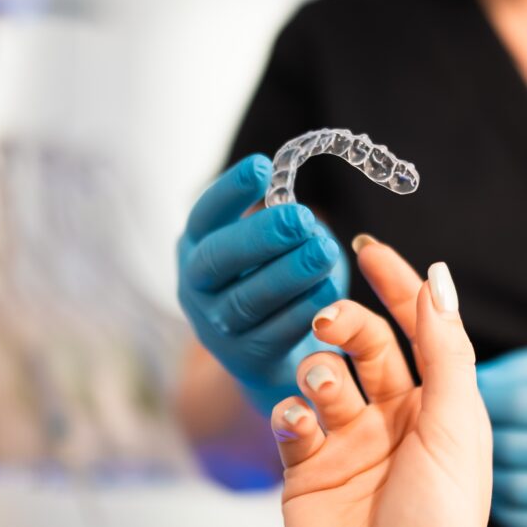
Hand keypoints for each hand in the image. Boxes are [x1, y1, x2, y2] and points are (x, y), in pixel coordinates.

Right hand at [178, 155, 348, 414]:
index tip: (263, 166)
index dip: (230, 191)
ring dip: (288, 274)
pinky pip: (275, 333)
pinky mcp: (246, 360)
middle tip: (302, 218)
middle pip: (218, 259)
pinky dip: (303, 310)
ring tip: (325, 253)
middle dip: (261, 236)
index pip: (204, 215)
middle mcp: (196, 288)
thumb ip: (281, 225)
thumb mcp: (268, 248)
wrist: (271, 356)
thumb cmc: (272, 282)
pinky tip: (330, 292)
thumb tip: (307, 219)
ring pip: (248, 300)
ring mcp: (217, 328)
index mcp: (196, 248)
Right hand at [271, 243, 491, 526]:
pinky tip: (299, 432)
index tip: (367, 248)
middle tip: (328, 321)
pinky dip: (289, 413)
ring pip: (321, 375)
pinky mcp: (304, 469)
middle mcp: (393, 421)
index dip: (398, 285)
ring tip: (323, 394)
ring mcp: (346, 444)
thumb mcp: (457, 431)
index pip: (419, 329)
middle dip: (346, 322)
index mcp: (439, 409)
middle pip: (364, 344)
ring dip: (318, 371)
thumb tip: (440, 280)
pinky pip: (288, 419)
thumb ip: (448, 351)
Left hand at [477, 345, 526, 526]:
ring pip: (517, 489)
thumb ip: (522, 369)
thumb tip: (471, 380)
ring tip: (473, 457)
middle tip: (457, 426)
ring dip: (485, 473)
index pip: (518, 402)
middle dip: (476, 434)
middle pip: (512, 446)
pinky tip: (493, 488)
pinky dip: (505, 511)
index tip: (460, 393)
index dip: (481, 397)